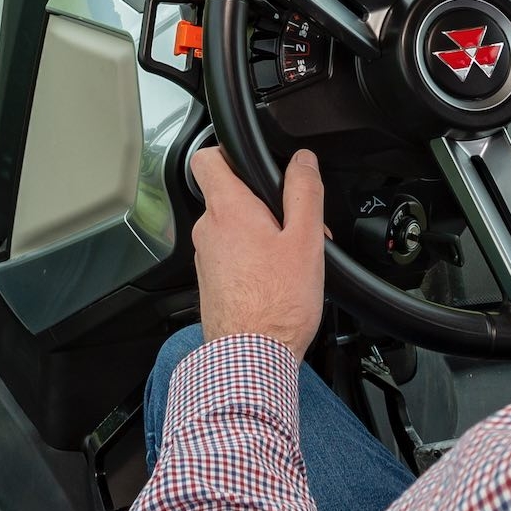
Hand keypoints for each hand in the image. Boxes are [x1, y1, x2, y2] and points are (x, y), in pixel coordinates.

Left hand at [189, 146, 324, 356]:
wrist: (252, 358)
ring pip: (232, 229)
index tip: (253, 162)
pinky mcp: (211, 282)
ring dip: (259, 235)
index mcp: (227, 209)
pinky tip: (276, 281)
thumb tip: (303, 161)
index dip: (229, 152)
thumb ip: (304, 192)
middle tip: (294, 226)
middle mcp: (207, 230)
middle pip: (229, 196)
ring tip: (290, 260)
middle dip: (262, 204)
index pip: (207, 159)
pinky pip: (230, 257)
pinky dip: (251, 261)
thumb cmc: (278, 304)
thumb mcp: (306, 240)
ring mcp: (205, 258)